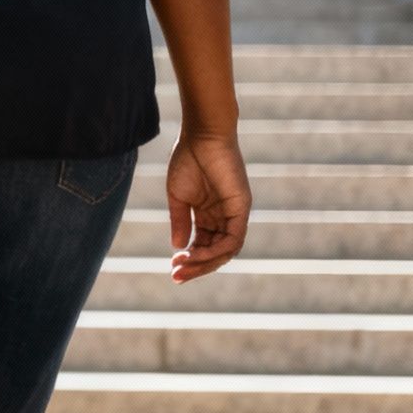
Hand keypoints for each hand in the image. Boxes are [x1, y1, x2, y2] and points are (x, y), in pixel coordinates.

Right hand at [165, 134, 250, 281]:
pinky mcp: (241, 207)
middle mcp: (225, 217)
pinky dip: (215, 250)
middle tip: (176, 276)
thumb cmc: (187, 160)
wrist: (201, 136)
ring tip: (182, 265)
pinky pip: (233, 238)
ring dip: (205, 262)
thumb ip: (180, 221)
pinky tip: (194, 253)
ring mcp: (235, 213)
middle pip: (216, 252)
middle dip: (196, 267)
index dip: (190, 259)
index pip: (204, 245)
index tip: (171, 268)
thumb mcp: (178, 197)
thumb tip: (177, 246)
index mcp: (210, 214)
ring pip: (226, 250)